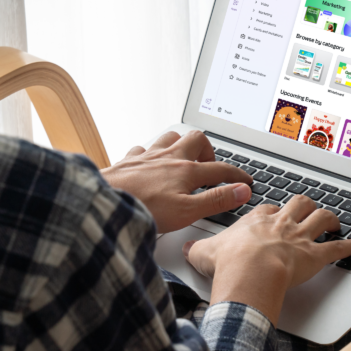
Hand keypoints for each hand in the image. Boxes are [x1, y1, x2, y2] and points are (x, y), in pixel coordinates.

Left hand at [101, 130, 253, 233]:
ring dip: (180, 145)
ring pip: (170, 138)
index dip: (237, 175)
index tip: (246, 181)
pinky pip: (143, 149)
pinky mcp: (128, 161)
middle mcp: (169, 157)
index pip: (220, 168)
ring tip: (184, 159)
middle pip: (197, 140)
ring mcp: (148, 156)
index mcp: (186, 170)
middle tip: (210, 167)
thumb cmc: (144, 208)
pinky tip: (149, 164)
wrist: (105, 202)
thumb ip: (217, 200)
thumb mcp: (187, 211)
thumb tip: (242, 191)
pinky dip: (150, 154)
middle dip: (208, 150)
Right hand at [183, 195, 350, 324]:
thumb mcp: (203, 251)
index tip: (272, 214)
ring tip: (334, 221)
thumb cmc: (229, 261)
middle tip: (307, 208)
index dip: (272, 211)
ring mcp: (300, 237)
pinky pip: (336, 248)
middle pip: (298, 204)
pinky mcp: (314, 255)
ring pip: (321, 218)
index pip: (267, 208)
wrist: (249, 271)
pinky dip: (348, 246)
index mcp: (256, 220)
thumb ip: (196, 248)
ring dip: (329, 219)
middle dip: (305, 205)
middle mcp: (281, 223)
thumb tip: (185, 248)